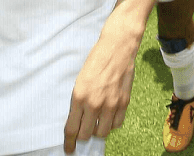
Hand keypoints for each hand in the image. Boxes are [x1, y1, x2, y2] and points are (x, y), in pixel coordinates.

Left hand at [63, 22, 138, 152]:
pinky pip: (117, 124)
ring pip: (102, 132)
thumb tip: (78, 120)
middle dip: (83, 135)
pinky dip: (112, 123)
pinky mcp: (124, 102)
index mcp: (79, 97)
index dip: (69, 143)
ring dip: (98, 130)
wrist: (117, 48)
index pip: (72, 129)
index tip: (69, 150)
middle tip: (83, 130)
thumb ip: (79, 102)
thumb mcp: (80, 81)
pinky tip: (109, 115)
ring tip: (97, 121)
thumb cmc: (96, 61)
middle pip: (86, 134)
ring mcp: (111, 104)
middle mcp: (94, 103)